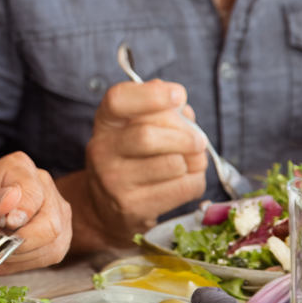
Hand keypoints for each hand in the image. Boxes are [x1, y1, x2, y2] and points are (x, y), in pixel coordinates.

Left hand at [0, 152, 71, 271]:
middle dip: (22, 242)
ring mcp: (55, 207)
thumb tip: (12, 197)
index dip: (22, 216)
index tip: (2, 226)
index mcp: (19, 167)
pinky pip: (52, 253)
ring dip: (23, 255)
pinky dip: (28, 261)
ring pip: (54, 242)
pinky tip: (9, 254)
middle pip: (51, 222)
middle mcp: (43, 183)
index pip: (35, 194)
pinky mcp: (59, 230)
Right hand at [58, 79, 207, 249]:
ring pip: (171, 164)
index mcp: (105, 122)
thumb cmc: (129, 158)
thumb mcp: (133, 127)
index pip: (118, 100)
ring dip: (194, 160)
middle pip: (147, 135)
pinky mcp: (133, 207)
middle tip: (199, 140)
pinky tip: (188, 179)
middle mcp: (103, 150)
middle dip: (184, 136)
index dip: (151, 94)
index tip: (179, 95)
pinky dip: (195, 181)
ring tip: (194, 160)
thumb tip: (181, 106)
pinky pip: (182, 189)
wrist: (105, 208)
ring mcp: (114, 182)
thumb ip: (158, 110)